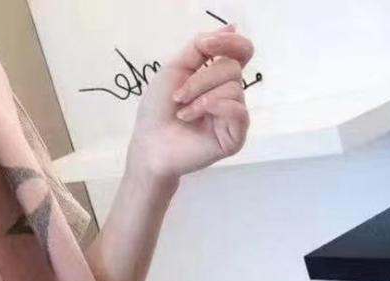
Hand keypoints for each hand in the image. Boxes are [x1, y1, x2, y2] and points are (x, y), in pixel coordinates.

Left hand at [127, 26, 254, 186]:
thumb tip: (233, 27)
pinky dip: (212, 108)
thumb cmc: (158, 108)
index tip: (206, 46)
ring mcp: (233, 117)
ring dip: (202, 96)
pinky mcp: (234, 137)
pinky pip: (238, 110)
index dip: (230, 43)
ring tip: (183, 113)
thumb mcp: (176, 67)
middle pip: (233, 68)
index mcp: (218, 78)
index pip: (241, 51)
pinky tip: (192, 118)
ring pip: (235, 88)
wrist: (148, 143)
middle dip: (202, 78)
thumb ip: (201, 46)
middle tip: (178, 96)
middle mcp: (230, 95)